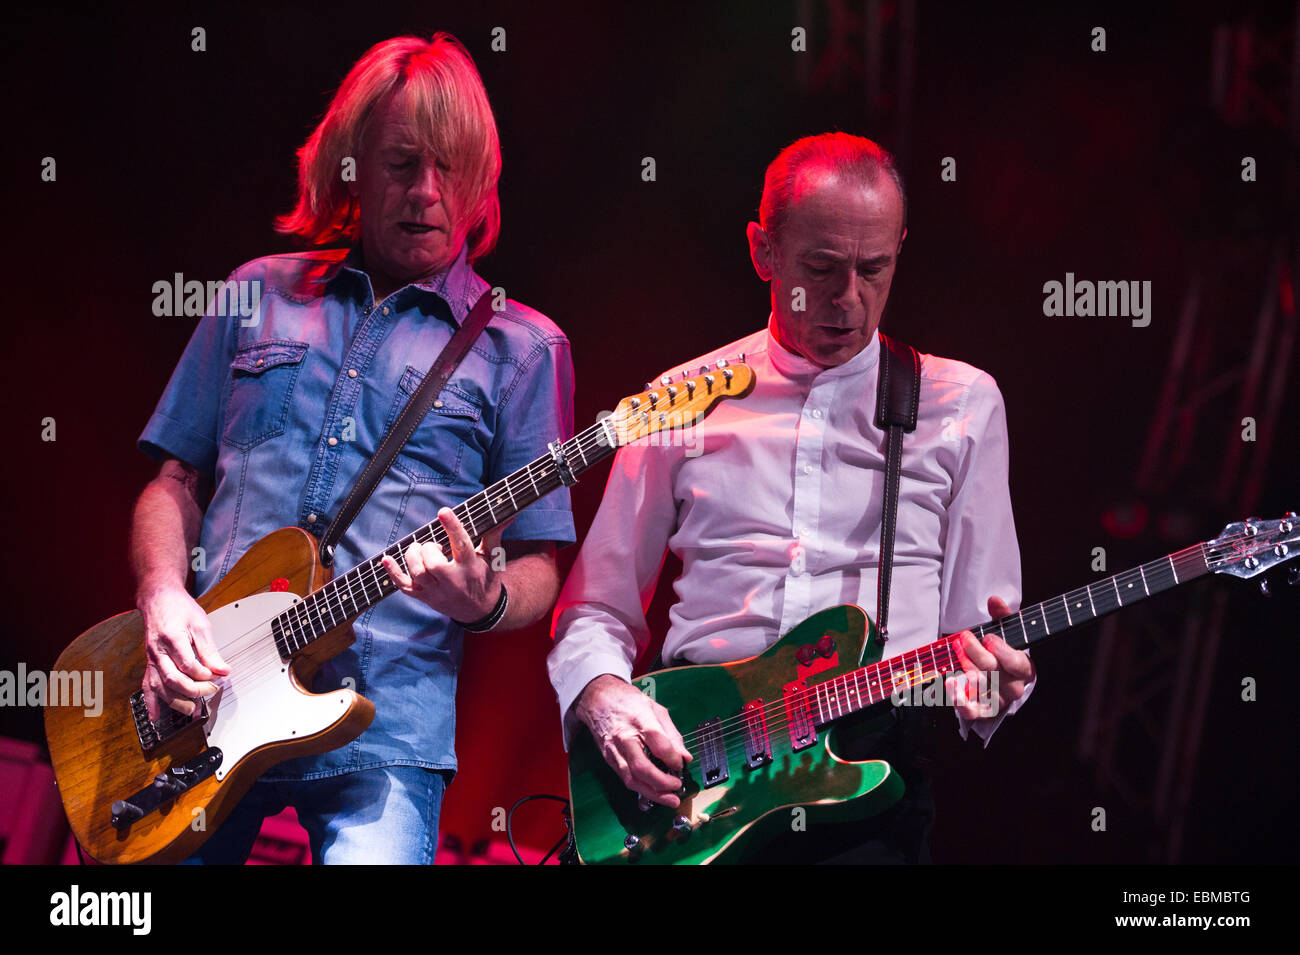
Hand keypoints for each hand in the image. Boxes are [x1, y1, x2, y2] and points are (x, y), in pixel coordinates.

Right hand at [138, 584, 227, 721]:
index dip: (204, 675)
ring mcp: (151, 659)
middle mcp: (158, 651)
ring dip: (176, 702)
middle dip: (194, 690)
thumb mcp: (201, 624)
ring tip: (192, 709)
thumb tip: (224, 670)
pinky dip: (151, 703)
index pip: (188, 664)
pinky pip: (147, 686)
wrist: (159, 599)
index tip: (218, 676)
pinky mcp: (149, 663)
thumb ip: (211, 650)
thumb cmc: (180, 609)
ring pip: (159, 687)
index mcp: (172, 638)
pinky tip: (155, 716)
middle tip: (211, 690)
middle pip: (173, 679)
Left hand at [382, 508, 506, 622]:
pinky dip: (393, 573)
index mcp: (471, 567)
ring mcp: (437, 592)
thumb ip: (493, 535)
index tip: (443, 512)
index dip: (452, 527)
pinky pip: (404, 586)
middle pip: (433, 562)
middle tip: (434, 545)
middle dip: (429, 548)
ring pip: (418, 573)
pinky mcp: (425, 598)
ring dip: (413, 557)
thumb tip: (508, 516)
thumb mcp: (492, 558)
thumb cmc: (486, 578)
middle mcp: (454, 581)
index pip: (462, 545)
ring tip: (419, 550)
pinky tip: (386, 559)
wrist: (481, 611)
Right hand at [575, 674, 692, 807]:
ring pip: (631, 779)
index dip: (673, 758)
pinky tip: (653, 792)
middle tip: (677, 788)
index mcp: (639, 719)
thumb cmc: (629, 702)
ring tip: (669, 799)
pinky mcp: (609, 759)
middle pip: (642, 767)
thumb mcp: (655, 709)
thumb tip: (684, 757)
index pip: (659, 743)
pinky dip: (641, 788)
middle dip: (662, 783)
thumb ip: (671, 734)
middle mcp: (624, 737)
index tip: (681, 764)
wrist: (599, 699)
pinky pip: (625, 778)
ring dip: (652, 793)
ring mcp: (614, 750)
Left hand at [946, 594, 1035, 720]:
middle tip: (963, 638)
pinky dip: (958, 699)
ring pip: (981, 687)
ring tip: (956, 653)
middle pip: (994, 672)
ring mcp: (998, 701)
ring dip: (966, 667)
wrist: (1002, 681)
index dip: (1002, 651)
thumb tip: (994, 600)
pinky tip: (950, 683)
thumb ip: (1002, 617)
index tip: (988, 638)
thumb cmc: (1004, 654)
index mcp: (1025, 669)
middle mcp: (1013, 687)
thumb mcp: (1007, 633)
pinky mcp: (981, 711)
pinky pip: (970, 710)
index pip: (1017, 663)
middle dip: (976, 652)